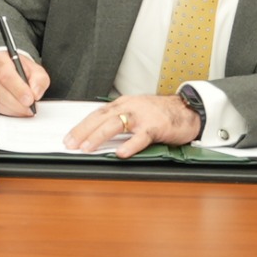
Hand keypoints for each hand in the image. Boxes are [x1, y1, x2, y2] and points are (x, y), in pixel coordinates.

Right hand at [0, 47, 51, 115]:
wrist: (9, 68)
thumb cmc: (20, 68)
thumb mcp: (35, 69)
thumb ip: (39, 79)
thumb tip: (35, 93)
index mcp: (0, 59)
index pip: (7, 75)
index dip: (19, 89)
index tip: (30, 99)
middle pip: (0, 89)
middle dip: (17, 102)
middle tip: (30, 107)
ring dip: (14, 108)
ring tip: (26, 108)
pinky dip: (9, 111)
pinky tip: (17, 108)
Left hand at [65, 94, 201, 158]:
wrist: (187, 109)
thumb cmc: (161, 113)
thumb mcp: (136, 112)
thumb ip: (119, 120)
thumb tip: (98, 136)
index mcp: (124, 104)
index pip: (97, 114)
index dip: (81, 126)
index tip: (69, 137)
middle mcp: (130, 107)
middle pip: (101, 118)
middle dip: (83, 131)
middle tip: (71, 144)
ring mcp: (143, 116)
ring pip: (116, 124)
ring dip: (99, 136)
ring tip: (87, 147)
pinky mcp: (156, 126)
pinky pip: (141, 136)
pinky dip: (130, 145)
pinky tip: (121, 152)